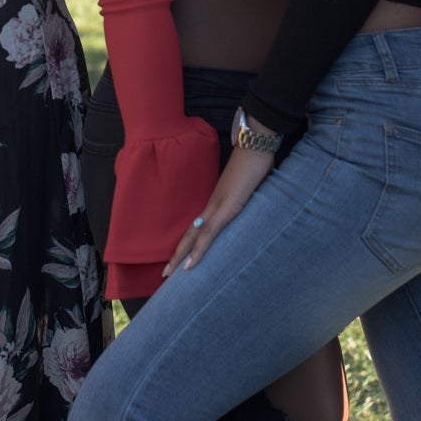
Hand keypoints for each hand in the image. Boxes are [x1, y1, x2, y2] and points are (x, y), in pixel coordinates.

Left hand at [160, 144, 276, 277]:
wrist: (255, 146)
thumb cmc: (256, 165)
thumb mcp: (253, 189)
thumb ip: (250, 199)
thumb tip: (257, 207)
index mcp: (217, 203)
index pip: (198, 227)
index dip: (188, 243)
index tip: (179, 260)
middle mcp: (212, 205)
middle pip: (189, 234)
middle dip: (176, 255)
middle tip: (164, 275)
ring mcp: (217, 206)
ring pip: (193, 236)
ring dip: (180, 256)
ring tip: (169, 274)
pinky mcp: (227, 208)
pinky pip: (209, 233)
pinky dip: (198, 250)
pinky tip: (190, 264)